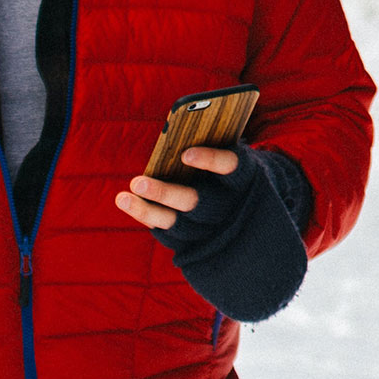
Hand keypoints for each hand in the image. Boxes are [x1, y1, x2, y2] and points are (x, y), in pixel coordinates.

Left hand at [115, 146, 239, 232]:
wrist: (256, 212)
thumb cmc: (232, 168)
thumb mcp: (230, 155)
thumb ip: (210, 144)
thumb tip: (172, 135)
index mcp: (245, 176)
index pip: (230, 166)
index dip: (210, 160)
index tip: (185, 154)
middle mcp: (230, 206)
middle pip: (197, 202)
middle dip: (165, 193)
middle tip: (137, 182)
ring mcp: (215, 228)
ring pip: (180, 224)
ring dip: (148, 211)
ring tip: (122, 197)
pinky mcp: (200, 243)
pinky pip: (172, 235)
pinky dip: (150, 219)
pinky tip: (131, 205)